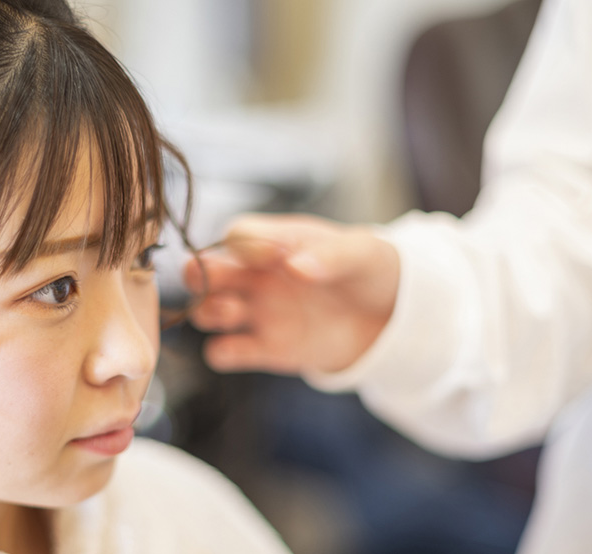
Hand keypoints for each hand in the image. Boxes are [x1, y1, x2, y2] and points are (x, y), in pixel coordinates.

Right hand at [184, 213, 399, 375]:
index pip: (237, 234)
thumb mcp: (362, 254)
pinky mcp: (266, 349)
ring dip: (209, 311)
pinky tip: (241, 349)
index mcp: (278, 242)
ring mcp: (259, 312)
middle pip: (204, 268)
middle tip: (218, 285)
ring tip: (235, 313)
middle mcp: (259, 275)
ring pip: (207, 310)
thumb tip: (295, 266)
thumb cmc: (373, 272)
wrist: (392, 319)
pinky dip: (222, 353)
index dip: (244, 245)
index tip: (275, 258)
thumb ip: (331, 256)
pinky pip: (225, 352)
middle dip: (200, 275)